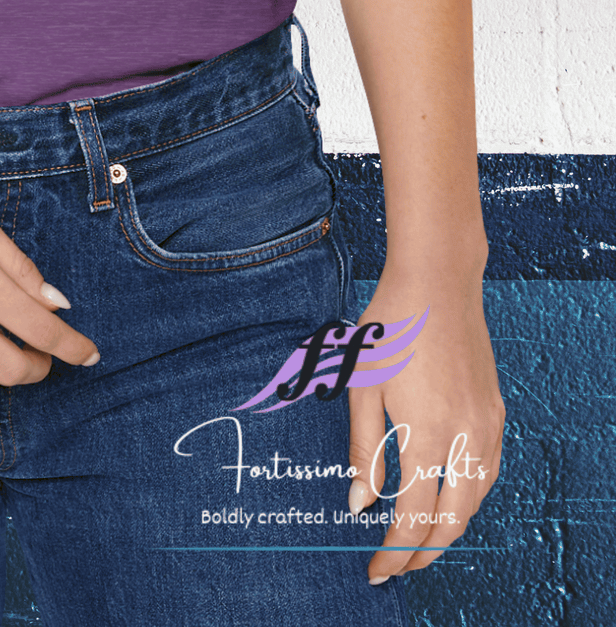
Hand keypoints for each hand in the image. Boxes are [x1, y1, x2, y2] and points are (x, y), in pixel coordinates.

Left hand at [349, 275, 503, 585]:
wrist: (438, 282)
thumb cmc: (389, 326)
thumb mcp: (361, 384)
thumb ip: (363, 448)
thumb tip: (359, 503)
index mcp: (424, 434)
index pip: (412, 516)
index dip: (395, 552)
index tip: (377, 572)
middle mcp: (463, 438)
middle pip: (452, 521)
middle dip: (425, 552)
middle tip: (398, 568)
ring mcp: (485, 426)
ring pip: (476, 501)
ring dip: (450, 529)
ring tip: (421, 541)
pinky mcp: (495, 413)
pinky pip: (487, 472)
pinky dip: (469, 498)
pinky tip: (450, 498)